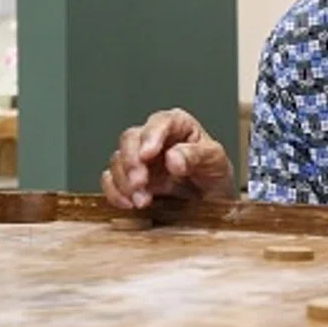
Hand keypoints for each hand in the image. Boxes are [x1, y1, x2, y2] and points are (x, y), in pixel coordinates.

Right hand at [102, 109, 236, 208]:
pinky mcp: (130, 180)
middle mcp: (155, 139)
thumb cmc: (215, 176)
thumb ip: (197, 156)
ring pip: (118, 160)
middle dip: (132, 162)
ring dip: (124, 181)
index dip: (151, 136)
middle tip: (140, 183)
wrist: (213, 204)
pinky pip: (111, 180)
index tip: (148, 154)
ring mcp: (140, 160)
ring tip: (142, 201)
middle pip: (131, 139)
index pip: (160, 122)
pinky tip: (128, 203)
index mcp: (178, 126)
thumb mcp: (216, 163)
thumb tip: (172, 157)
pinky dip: (115, 192)